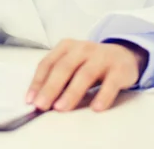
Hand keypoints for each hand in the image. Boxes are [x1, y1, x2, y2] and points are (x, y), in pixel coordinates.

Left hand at [26, 39, 147, 112]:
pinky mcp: (119, 69)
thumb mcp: (72, 63)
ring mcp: (101, 57)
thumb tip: (40, 99)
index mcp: (66, 46)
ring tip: (61, 108)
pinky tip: (96, 108)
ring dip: (71, 92)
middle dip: (51, 87)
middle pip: (64, 68)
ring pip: (85, 74)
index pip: (48, 63)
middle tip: (42, 105)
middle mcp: (82, 48)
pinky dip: (103, 96)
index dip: (38, 81)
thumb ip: (57, 77)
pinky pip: (110, 83)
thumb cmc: (90, 63)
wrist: (122, 55)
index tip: (31, 100)